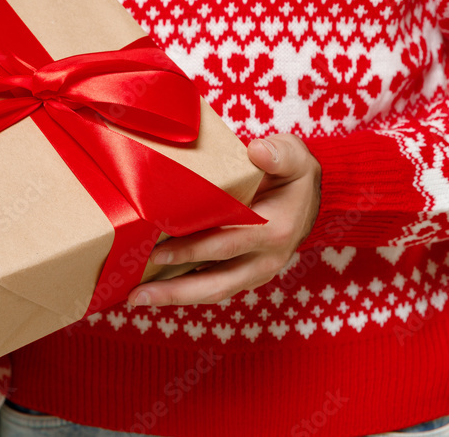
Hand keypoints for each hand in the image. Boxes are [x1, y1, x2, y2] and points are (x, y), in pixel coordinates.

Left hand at [128, 134, 320, 306]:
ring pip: (214, 291)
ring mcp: (257, 272)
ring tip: (137, 298)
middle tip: (136, 294)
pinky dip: (186, 290)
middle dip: (175, 291)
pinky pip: (214, 287)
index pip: (227, 244)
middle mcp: (266, 259)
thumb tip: (256, 150)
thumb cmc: (293, 173)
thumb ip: (279, 153)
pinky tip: (156, 289)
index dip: (193, 251)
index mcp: (274, 230)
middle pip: (217, 283)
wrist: (311, 198)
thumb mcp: (294, 156)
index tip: (158, 253)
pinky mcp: (247, 275)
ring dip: (175, 298)